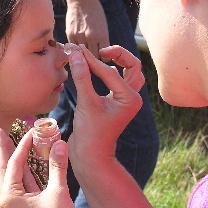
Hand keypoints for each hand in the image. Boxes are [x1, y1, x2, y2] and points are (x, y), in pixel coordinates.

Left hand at [0, 128, 79, 207]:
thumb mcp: (58, 191)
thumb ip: (57, 166)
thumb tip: (60, 143)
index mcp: (9, 197)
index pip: (14, 164)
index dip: (23, 145)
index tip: (31, 131)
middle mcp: (6, 202)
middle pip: (1, 170)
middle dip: (1, 150)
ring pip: (9, 178)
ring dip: (11, 160)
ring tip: (8, 143)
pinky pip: (19, 186)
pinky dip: (22, 173)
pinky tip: (24, 163)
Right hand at [66, 0, 109, 59]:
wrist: (82, 0)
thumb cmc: (95, 13)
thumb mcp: (103, 27)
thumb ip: (102, 42)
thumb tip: (100, 55)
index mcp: (102, 36)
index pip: (104, 58)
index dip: (103, 59)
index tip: (101, 58)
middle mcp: (91, 38)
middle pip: (92, 58)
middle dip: (93, 59)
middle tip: (93, 58)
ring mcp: (79, 37)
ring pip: (82, 54)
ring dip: (83, 54)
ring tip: (84, 52)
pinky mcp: (70, 35)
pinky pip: (73, 48)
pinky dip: (76, 49)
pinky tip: (77, 46)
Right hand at [67, 45, 144, 167]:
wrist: (91, 155)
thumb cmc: (90, 133)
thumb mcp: (85, 103)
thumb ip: (82, 77)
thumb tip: (75, 53)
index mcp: (130, 98)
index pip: (110, 72)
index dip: (91, 61)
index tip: (76, 51)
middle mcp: (132, 97)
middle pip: (132, 66)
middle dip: (118, 55)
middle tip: (101, 51)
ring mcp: (125, 100)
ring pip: (127, 72)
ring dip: (115, 62)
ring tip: (96, 56)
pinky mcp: (116, 102)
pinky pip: (117, 81)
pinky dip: (107, 72)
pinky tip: (92, 68)